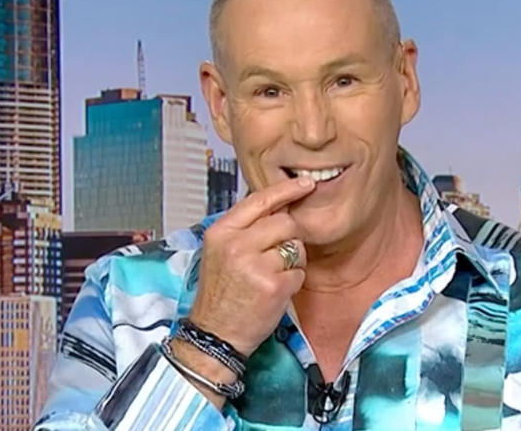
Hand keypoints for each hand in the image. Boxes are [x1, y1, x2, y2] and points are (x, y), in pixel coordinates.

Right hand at [189, 176, 315, 356]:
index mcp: (221, 232)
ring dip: (293, 261)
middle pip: (285, 222)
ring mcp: (255, 265)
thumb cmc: (221, 294)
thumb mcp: (220, 253)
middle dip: (290, 237)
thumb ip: (244, 229)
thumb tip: (278, 206)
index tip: (305, 184)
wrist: (215, 335)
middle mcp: (236, 245)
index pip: (259, 200)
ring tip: (273, 276)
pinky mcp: (273, 286)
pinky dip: (293, 283)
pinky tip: (275, 292)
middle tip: (279, 256)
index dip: (286, 190)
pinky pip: (299, 273)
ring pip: (296, 247)